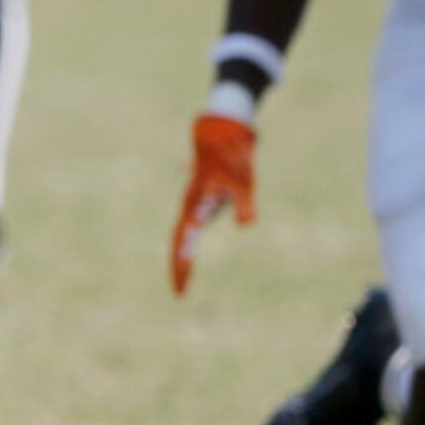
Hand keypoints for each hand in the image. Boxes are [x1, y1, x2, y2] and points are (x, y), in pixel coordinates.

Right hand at [170, 113, 255, 295]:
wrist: (222, 131)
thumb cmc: (232, 156)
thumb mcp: (242, 180)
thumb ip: (243, 203)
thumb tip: (245, 225)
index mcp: (194, 205)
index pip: (183, 243)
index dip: (182, 266)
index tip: (180, 289)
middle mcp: (190, 206)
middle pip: (179, 242)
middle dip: (179, 267)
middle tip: (179, 293)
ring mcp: (194, 203)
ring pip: (182, 235)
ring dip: (181, 256)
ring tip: (182, 278)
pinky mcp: (201, 199)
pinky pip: (190, 226)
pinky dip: (188, 242)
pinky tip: (189, 253)